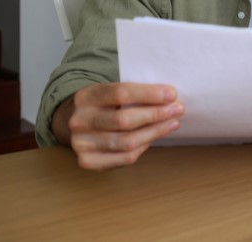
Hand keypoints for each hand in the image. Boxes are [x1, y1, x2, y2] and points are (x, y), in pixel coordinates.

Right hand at [53, 82, 183, 170]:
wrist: (73, 122)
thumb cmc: (102, 104)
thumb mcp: (109, 90)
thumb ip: (132, 93)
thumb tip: (169, 97)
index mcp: (86, 96)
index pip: (120, 93)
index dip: (149, 94)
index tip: (172, 94)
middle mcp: (79, 120)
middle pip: (124, 120)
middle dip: (156, 115)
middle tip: (178, 109)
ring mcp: (81, 143)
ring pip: (126, 141)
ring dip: (155, 132)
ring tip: (173, 123)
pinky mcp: (87, 161)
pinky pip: (123, 158)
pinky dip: (143, 147)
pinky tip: (154, 137)